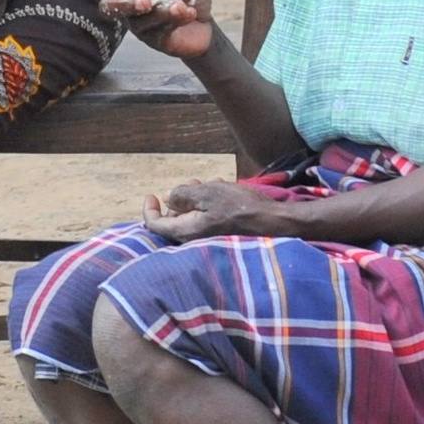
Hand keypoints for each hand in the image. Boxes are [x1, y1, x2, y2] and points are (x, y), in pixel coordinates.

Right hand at [103, 0, 217, 60]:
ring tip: (181, 6)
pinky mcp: (154, 41)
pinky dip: (175, 21)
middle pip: (110, 7)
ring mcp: (140, 26)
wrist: (204, 23)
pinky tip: (190, 13)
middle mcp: (132, 6)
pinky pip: (158, 33)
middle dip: (125, 4)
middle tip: (145, 3)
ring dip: (161, 13)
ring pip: (139, 22)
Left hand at [142, 177, 283, 241]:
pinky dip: (209, 206)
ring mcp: (208, 239)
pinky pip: (207, 220)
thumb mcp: (208, 193)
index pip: (155, 225)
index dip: (150, 209)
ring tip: (211, 184)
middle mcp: (194, 240)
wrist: (273, 222)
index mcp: (186, 231)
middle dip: (179, 199)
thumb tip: (167, 198)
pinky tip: (222, 192)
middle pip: (174, 220)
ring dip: (197, 199)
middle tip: (193, 183)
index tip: (152, 195)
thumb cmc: (240, 207)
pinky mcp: (221, 236)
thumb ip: (183, 195)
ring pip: (192, 218)